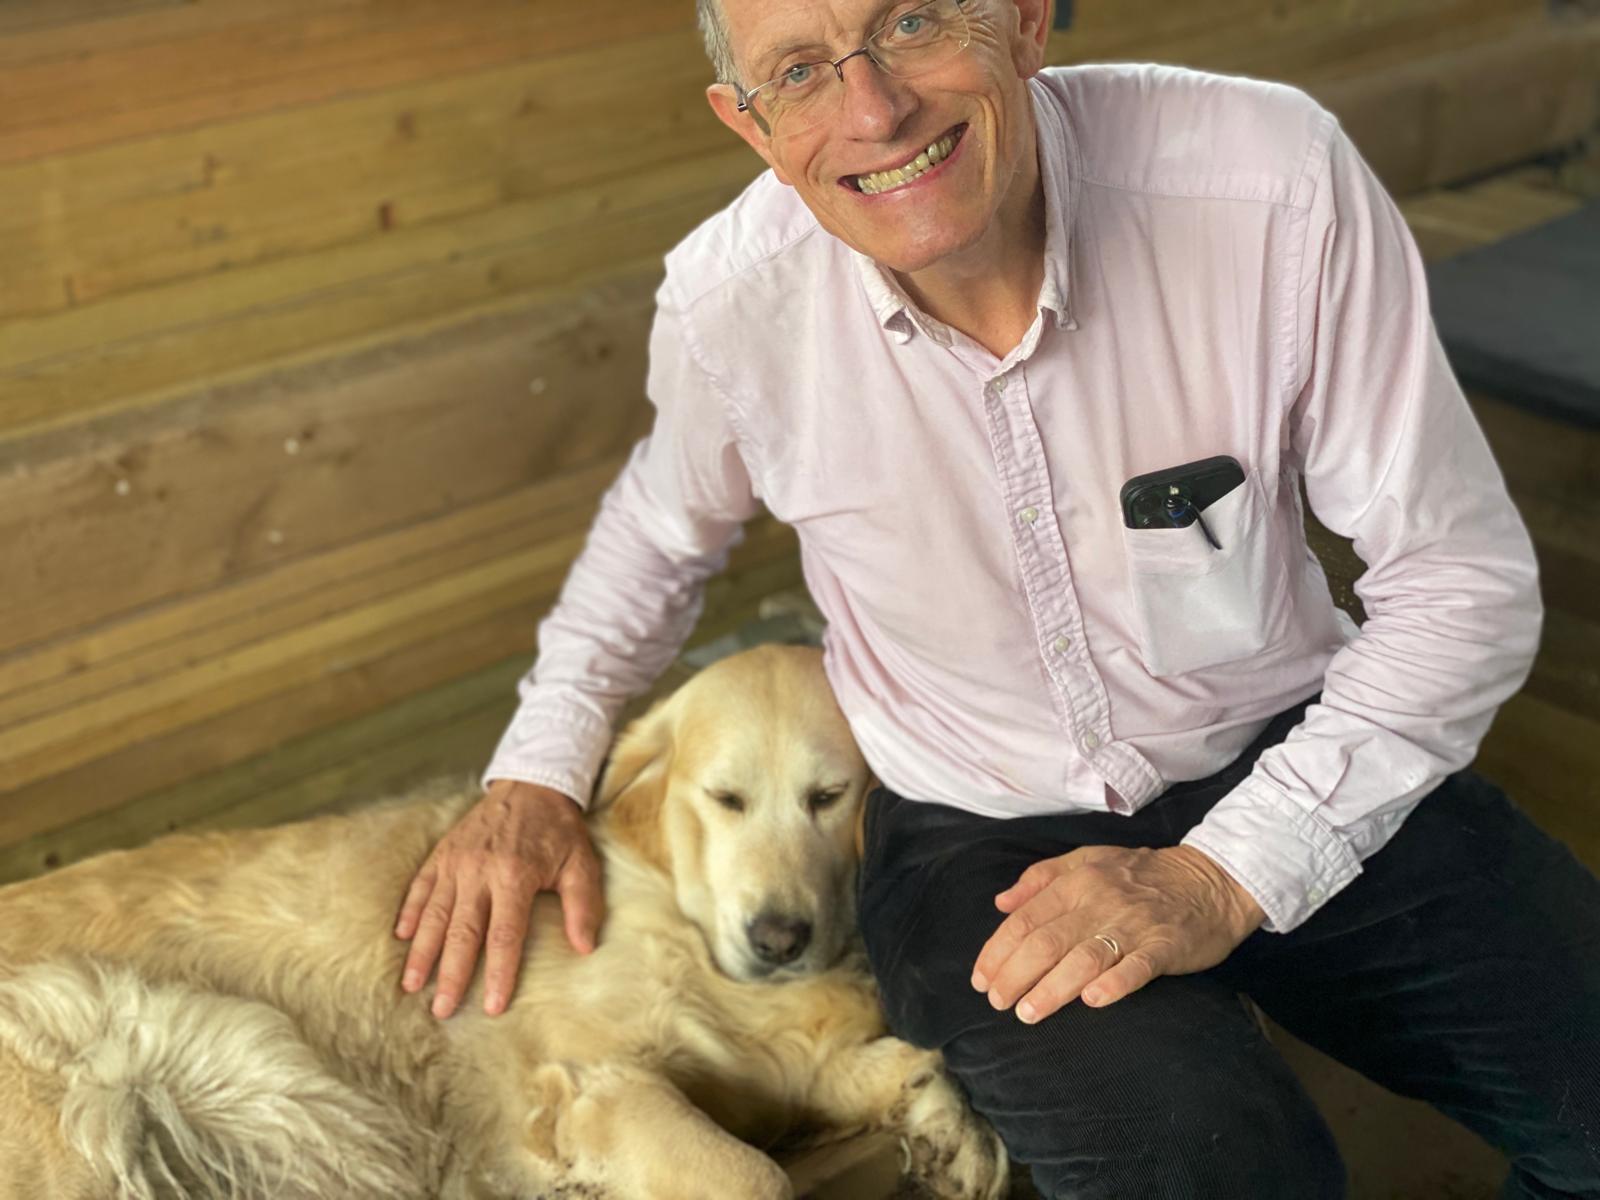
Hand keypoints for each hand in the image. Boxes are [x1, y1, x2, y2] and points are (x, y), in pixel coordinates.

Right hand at [395, 779, 603, 1018]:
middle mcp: (480, 870)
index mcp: (515, 875)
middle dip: (451, 974)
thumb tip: (585, 948)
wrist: (532, 785)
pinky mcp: (443, 852)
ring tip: (411, 985)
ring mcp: (457, 861)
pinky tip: (401, 937)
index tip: (493, 1007)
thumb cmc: (559, 831)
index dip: (499, 973)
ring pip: (435, 913)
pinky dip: (410, 911)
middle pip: (462, 932)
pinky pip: (421, 886)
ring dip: (422, 951)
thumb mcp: (581, 863)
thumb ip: (582, 906)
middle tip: (442, 1010)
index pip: (505, 935)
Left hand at [970, 844, 1264, 1023]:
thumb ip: (1042, 878)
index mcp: (1077, 881)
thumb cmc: (1142, 875)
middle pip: (1047, 941)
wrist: (1211, 879)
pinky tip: (1094, 1001)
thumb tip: (1001, 902)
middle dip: (1015, 975)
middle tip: (998, 1003)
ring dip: (1052, 988)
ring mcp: (1134, 923)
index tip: (980, 980)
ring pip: (1084, 957)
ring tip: (1028, 1013)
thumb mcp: (1088, 860)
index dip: (998, 951)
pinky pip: (1138, 965)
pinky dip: (1115, 982)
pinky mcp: (1166, 945)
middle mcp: (1100, 900)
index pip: (1025, 919)